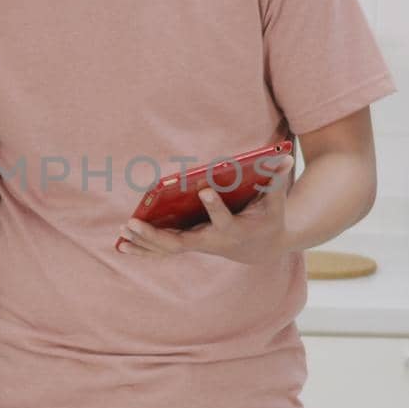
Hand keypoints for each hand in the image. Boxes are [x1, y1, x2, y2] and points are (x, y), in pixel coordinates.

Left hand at [118, 155, 293, 264]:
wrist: (262, 248)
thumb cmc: (268, 220)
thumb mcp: (275, 203)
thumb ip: (276, 181)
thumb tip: (285, 157)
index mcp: (233, 230)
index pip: (223, 219)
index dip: (215, 207)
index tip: (205, 190)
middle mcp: (213, 242)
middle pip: (182, 242)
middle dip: (157, 235)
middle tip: (133, 222)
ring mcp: (199, 246)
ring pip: (168, 249)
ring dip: (145, 243)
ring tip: (123, 233)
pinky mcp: (190, 247)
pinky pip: (164, 251)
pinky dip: (144, 249)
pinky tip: (122, 245)